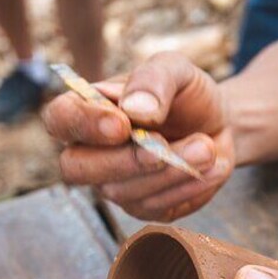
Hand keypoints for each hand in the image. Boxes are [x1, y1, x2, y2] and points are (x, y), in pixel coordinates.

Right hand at [42, 52, 234, 221]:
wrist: (217, 124)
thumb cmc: (185, 94)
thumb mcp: (176, 70)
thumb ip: (154, 80)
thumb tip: (136, 110)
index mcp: (86, 110)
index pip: (60, 119)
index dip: (84, 124)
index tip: (122, 123)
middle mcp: (90, 152)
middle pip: (77, 168)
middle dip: (123, 160)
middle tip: (163, 146)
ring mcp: (114, 184)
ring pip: (122, 192)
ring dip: (169, 171)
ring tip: (206, 147)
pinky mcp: (145, 207)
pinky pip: (156, 208)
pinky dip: (188, 187)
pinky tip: (213, 166)